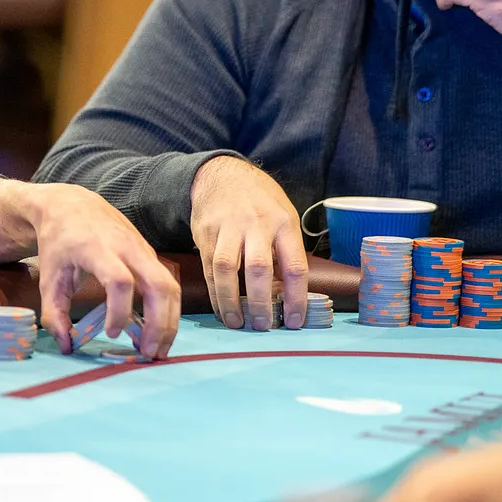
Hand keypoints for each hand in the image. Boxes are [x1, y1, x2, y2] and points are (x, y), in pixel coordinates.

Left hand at [27, 183, 181, 358]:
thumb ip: (53, 313)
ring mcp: (142, 249)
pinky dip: (167, 310)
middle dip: (159, 322)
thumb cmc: (58, 242)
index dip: (120, 310)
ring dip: (169, 321)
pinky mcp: (150, 255)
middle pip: (158, 284)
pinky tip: (156, 332)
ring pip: (170, 286)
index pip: (120, 280)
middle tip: (149, 354)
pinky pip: (167, 284)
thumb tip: (67, 346)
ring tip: (157, 350)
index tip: (111, 333)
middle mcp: (126, 246)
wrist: (70, 205)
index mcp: (96, 248)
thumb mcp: (48, 277)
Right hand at [190, 156, 308, 331]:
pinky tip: (220, 307)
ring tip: (236, 322)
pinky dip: (214, 291)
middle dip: (260, 302)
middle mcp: (255, 224)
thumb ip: (286, 250)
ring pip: (227, 268)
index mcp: (283, 223)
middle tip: (261, 326)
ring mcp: (227, 228)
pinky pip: (208, 267)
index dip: (295, 298)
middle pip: (258, 268)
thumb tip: (286, 293)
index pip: (295, 266)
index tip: (293, 322)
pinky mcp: (205, 233)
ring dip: (231, 300)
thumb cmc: (260, 201)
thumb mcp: (284, 215)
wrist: (221, 174)